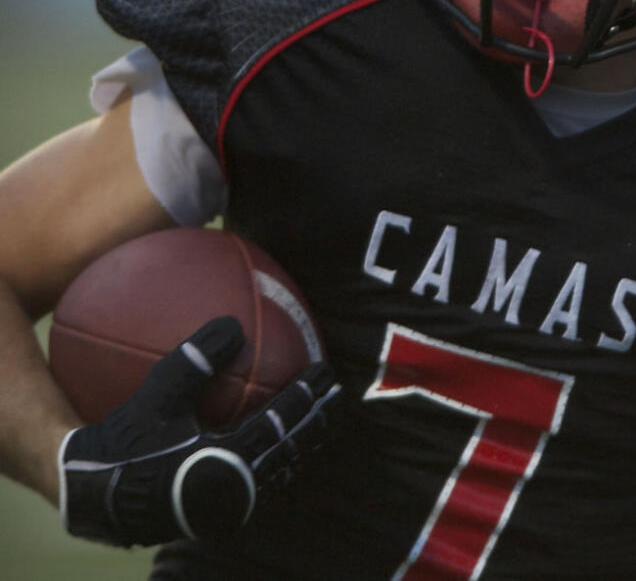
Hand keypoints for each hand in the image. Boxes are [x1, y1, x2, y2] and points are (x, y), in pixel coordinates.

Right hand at [59, 316, 339, 546]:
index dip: (307, 399)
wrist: (93, 497)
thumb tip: (232, 323)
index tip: (326, 372)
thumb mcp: (157, 394)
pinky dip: (282, 460)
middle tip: (339, 393)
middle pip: (293, 452)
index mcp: (223, 464)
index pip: (280, 426)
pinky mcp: (222, 514)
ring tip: (324, 418)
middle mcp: (234, 491)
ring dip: (306, 443)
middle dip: (320, 422)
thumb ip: (194, 360)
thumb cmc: (124, 441)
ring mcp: (230, 507)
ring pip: (283, 473)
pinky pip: (265, 484)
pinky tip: (287, 441)